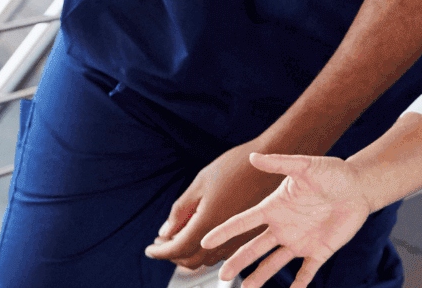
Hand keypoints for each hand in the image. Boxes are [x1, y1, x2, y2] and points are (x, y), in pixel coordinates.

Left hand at [144, 140, 285, 269]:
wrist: (272, 161)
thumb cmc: (235, 166)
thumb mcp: (200, 183)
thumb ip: (181, 211)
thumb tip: (165, 232)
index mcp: (209, 223)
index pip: (177, 248)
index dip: (160, 251)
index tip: (149, 249)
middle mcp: (226, 237)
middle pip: (191, 260)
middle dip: (172, 255)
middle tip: (162, 242)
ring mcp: (240, 239)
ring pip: (207, 260)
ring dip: (189, 254)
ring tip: (178, 237)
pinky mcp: (250, 236)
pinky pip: (222, 254)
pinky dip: (206, 251)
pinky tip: (201, 235)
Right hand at [200, 153, 372, 287]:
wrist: (359, 187)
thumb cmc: (332, 173)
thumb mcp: (306, 166)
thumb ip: (280, 163)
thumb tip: (253, 157)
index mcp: (274, 208)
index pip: (244, 222)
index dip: (225, 232)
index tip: (205, 242)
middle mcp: (282, 227)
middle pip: (254, 248)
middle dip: (237, 262)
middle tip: (221, 276)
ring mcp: (299, 241)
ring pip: (274, 263)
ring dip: (260, 277)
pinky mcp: (319, 251)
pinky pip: (306, 272)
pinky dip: (299, 285)